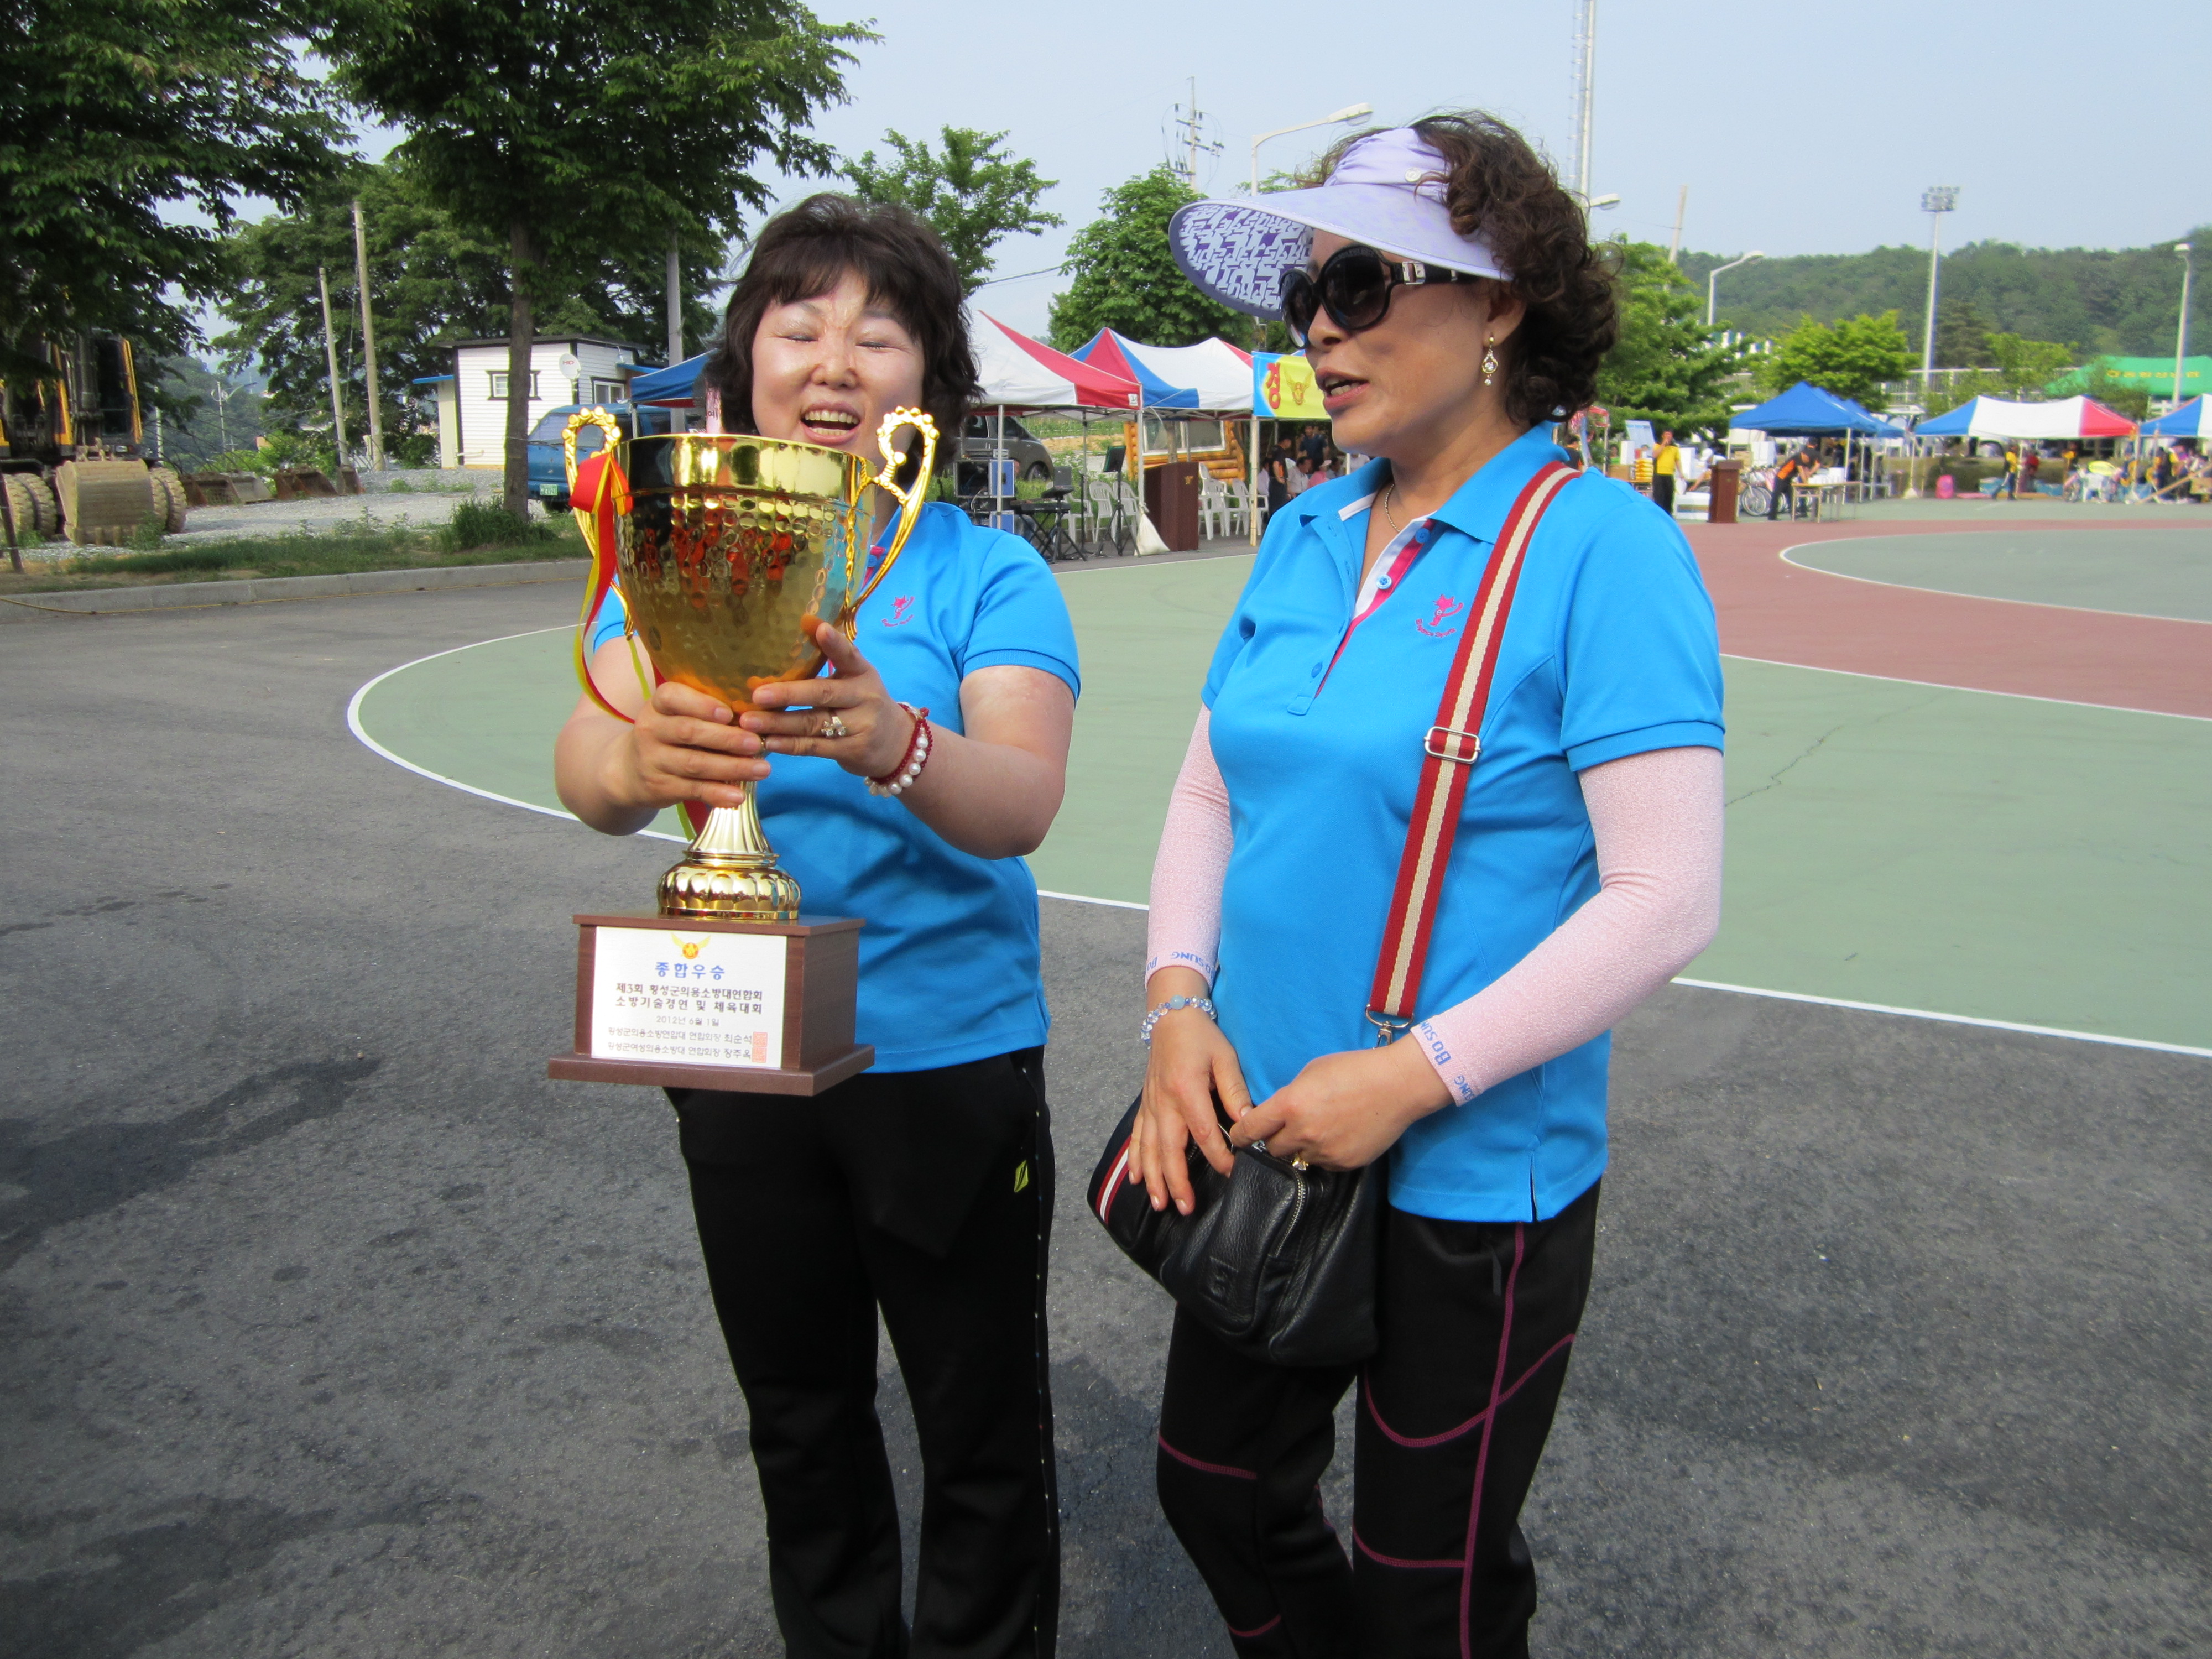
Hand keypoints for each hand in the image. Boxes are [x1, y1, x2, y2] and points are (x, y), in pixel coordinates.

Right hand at [619, 679, 766, 813]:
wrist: (630, 770)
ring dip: (731, 767)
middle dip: (726, 738)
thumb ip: (707, 712)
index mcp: (658, 704)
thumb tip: (757, 715)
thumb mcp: (678, 716)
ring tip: (761, 769)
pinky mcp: (659, 787)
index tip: (728, 713)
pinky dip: (717, 793)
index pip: (672, 697)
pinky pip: (692, 789)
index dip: (701, 704)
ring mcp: (652, 760)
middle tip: (756, 743)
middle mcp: (650, 729)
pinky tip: (738, 795)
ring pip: (694, 764)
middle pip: (689, 732)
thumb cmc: (670, 735)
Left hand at [741, 620, 911, 779]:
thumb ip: (830, 657)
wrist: (896, 744)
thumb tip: (804, 621)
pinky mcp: (852, 751)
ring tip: (749, 721)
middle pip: (823, 693)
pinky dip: (790, 745)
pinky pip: (815, 747)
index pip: (849, 655)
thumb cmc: (863, 703)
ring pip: (814, 723)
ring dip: (779, 723)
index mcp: (862, 673)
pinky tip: (768, 742)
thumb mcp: (855, 678)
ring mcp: (860, 726)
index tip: (818, 628)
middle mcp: (864, 697)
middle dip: (788, 694)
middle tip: (757, 694)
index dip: (834, 643)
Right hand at [1131, 974, 1252, 1216]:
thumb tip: (1248, 1122)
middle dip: (1176, 1181)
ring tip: (1159, 1203)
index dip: (1217, 1156)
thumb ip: (1235, 1091)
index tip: (1230, 1171)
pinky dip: (1136, 1159)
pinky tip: (1137, 1179)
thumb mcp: (1226, 1058)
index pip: (1203, 1132)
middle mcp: (1164, 1102)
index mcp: (1187, 1090)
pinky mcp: (1145, 1104)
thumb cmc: (1202, 1037)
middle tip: (1185, 1207)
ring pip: (1149, 1148)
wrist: (1171, 1015)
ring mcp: (1151, 1104)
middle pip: (1169, 1149)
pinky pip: (1137, 1136)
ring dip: (1153, 1178)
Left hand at [1228, 1040, 1450, 1171]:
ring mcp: (1325, 1152)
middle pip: (1273, 1149)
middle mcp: (1304, 1133)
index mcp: (1290, 1106)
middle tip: (1288, 1127)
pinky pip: (1323, 1163)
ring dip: (1302, 1146)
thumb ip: (1289, 1096)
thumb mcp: (1311, 1072)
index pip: (1251, 1129)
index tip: (1238, 1136)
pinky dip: (1325, 1152)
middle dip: (1275, 1139)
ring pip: (1299, 1157)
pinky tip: (1340, 1133)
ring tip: (1323, 1126)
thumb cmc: (1354, 1070)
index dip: (1240, 1134)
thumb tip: (1278, 1114)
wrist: (1397, 1085)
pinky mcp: (1344, 1164)